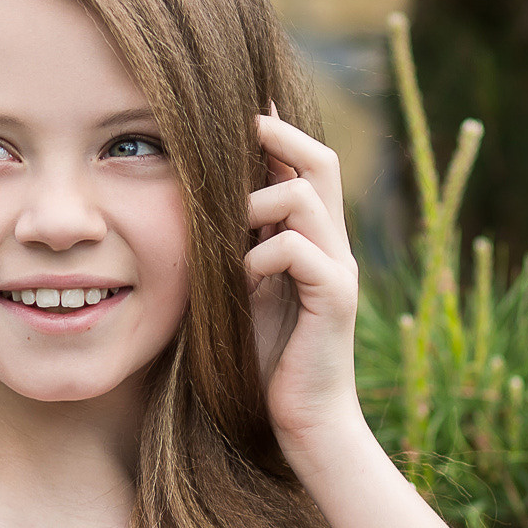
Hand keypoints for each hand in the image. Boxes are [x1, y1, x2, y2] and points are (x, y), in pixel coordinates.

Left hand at [241, 111, 362, 452]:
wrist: (301, 424)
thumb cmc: (259, 362)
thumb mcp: (236, 292)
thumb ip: (229, 250)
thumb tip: (190, 208)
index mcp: (309, 238)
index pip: (301, 164)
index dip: (273, 128)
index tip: (236, 103)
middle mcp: (331, 245)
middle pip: (319, 160)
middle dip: (277, 135)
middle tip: (237, 126)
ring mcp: (338, 270)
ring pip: (305, 196)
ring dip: (257, 201)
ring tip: (228, 229)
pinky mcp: (335, 300)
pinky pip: (300, 249)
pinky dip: (263, 255)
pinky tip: (242, 280)